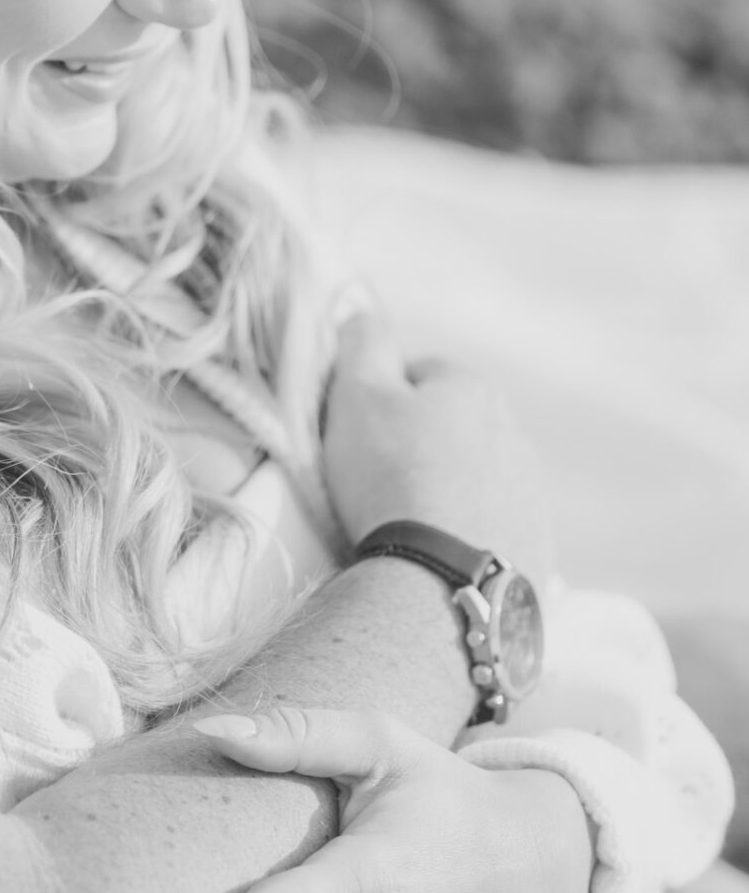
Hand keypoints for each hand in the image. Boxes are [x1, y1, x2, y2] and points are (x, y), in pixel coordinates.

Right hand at [322, 307, 556, 580]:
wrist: (439, 579)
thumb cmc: (389, 477)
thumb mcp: (357, 394)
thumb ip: (360, 344)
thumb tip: (363, 313)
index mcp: (471, 388)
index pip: (416, 375)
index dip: (377, 402)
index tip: (354, 438)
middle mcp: (513, 432)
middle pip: (450, 429)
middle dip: (417, 448)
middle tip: (374, 485)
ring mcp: (530, 493)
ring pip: (474, 480)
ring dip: (444, 492)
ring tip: (405, 527)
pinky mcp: (536, 547)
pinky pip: (491, 529)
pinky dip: (466, 535)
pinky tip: (436, 555)